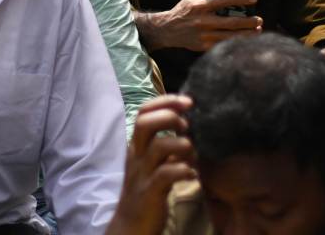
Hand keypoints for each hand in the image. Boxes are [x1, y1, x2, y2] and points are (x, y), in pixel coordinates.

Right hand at [106, 95, 196, 234]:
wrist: (131, 223)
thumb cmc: (146, 190)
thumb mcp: (151, 163)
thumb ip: (164, 146)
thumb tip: (185, 128)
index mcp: (136, 145)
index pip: (144, 112)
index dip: (165, 102)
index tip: (187, 101)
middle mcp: (136, 155)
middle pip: (145, 123)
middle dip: (170, 117)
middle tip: (187, 126)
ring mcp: (142, 173)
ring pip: (158, 147)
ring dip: (182, 145)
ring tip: (193, 156)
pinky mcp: (150, 192)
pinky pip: (166, 175)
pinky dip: (183, 170)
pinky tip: (192, 175)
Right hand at [143, 0, 260, 51]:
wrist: (168, 29)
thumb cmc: (182, 11)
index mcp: (201, 6)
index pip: (224, 1)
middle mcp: (204, 21)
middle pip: (232, 22)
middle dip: (249, 21)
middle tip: (259, 19)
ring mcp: (205, 35)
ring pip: (232, 36)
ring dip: (248, 34)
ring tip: (258, 30)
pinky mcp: (205, 46)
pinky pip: (225, 45)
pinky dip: (237, 42)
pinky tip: (245, 40)